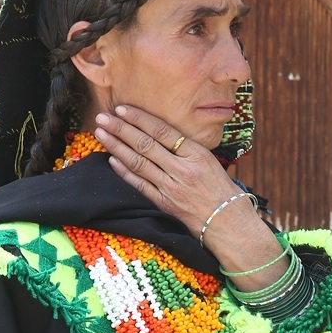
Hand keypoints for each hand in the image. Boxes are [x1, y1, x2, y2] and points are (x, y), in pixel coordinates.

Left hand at [94, 105, 283, 284]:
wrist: (230, 224)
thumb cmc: (222, 191)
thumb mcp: (210, 162)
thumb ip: (187, 149)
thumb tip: (160, 134)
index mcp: (196, 154)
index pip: (162, 131)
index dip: (140, 119)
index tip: (123, 109)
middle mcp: (182, 169)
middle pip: (145, 144)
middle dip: (121, 129)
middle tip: (103, 117)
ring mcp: (171, 188)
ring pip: (138, 162)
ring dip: (117, 146)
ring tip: (101, 134)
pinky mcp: (164, 204)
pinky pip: (140, 185)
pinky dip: (124, 171)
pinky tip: (112, 159)